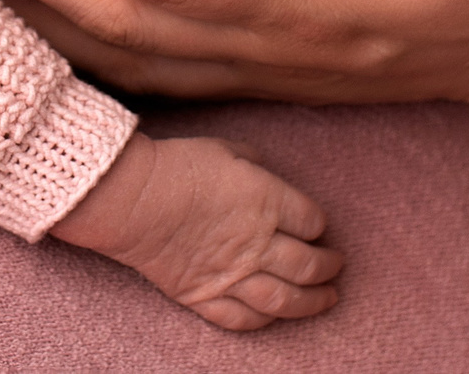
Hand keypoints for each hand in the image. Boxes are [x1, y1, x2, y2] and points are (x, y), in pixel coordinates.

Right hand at [48, 132, 341, 330]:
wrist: (133, 199)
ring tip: (328, 298)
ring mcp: (234, 274)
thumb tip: (262, 171)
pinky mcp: (206, 296)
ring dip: (313, 301)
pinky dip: (266, 320)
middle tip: (335, 266)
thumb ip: (252, 163)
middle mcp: (258, 242)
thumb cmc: (177, 166)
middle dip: (328, 266)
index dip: (319, 224)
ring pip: (287, 299)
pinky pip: (244, 319)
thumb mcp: (224, 148)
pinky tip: (276, 315)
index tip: (317, 226)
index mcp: (267, 200)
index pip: (312, 220)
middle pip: (309, 264)